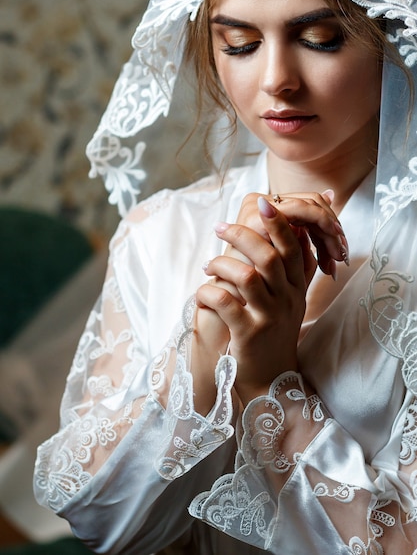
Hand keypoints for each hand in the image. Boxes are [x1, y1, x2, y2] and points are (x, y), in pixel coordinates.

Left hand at [195, 191, 348, 403]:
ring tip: (208, 265)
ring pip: (247, 276)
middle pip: (270, 256)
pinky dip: (209, 292)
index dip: (278, 222)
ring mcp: (269, 317)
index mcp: (296, 287)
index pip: (292, 247)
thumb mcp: (289, 299)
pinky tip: (202, 292)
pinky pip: (225, 303)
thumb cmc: (274, 331)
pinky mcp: (249, 334)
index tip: (261, 202)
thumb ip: (290, 268)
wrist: (270, 377)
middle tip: (220, 227)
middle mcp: (287, 299)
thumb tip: (292, 230)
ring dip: (222, 263)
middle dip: (244, 235)